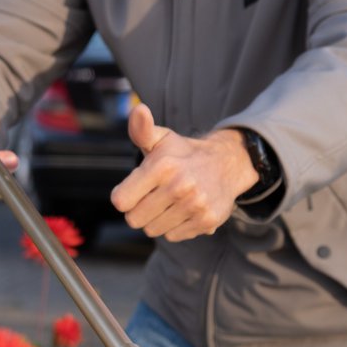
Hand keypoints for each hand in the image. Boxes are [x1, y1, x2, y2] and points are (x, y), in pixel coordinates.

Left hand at [110, 104, 258, 240]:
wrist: (226, 164)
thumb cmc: (182, 154)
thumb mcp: (160, 138)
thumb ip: (140, 129)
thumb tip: (138, 110)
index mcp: (162, 166)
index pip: (120, 201)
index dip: (125, 196)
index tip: (137, 187)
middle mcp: (180, 186)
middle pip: (134, 220)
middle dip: (139, 210)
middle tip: (153, 195)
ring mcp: (195, 205)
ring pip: (152, 230)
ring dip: (156, 219)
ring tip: (170, 202)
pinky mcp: (207, 221)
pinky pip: (172, 236)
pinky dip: (174, 227)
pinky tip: (184, 210)